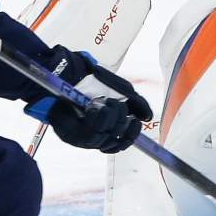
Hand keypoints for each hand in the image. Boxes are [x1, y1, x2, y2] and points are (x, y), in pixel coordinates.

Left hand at [27, 50, 152, 152]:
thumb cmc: (93, 81)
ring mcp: (80, 137)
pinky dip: (97, 118)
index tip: (135, 121)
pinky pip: (89, 133)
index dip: (130, 135)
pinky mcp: (69, 133)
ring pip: (103, 138)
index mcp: (106, 129)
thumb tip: (146, 117)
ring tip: (105, 101)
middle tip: (114, 102)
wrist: (70, 71)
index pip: (121, 144)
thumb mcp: (121, 90)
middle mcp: (93, 137)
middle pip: (114, 142)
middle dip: (120, 120)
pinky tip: (95, 107)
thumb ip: (136, 103)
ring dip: (109, 118)